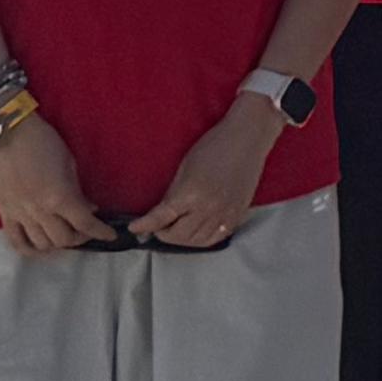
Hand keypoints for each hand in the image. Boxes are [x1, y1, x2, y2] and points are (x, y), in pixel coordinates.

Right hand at [0, 107, 116, 255]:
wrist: (8, 132)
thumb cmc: (45, 143)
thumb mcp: (70, 164)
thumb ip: (78, 192)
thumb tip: (89, 210)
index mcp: (59, 197)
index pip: (85, 224)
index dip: (101, 232)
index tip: (110, 234)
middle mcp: (39, 211)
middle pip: (64, 240)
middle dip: (80, 237)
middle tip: (85, 229)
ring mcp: (20, 213)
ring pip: (42, 244)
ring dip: (57, 243)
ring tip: (64, 233)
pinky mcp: (4, 212)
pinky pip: (16, 242)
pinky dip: (30, 249)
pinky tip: (41, 245)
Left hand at [130, 91, 283, 246]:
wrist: (247, 139)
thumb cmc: (213, 146)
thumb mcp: (185, 168)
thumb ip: (173, 194)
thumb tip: (162, 214)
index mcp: (191, 194)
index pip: (161, 218)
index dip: (144, 226)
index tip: (134, 229)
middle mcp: (208, 209)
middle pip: (178, 235)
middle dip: (163, 233)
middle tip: (157, 227)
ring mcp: (224, 214)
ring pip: (197, 241)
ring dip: (182, 239)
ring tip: (175, 230)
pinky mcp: (237, 215)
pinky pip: (216, 238)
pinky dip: (202, 239)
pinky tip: (196, 232)